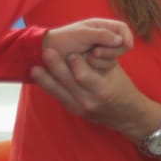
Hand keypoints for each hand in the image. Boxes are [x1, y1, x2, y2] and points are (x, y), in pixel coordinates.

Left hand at [31, 46, 156, 141]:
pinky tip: (39, 77)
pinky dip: (48, 85)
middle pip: (67, 83)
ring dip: (45, 78)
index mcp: (103, 90)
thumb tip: (90, 45)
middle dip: (56, 67)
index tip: (70, 52)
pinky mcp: (71, 109)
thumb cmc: (122, 88)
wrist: (125, 116)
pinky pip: (57, 96)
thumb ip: (103, 59)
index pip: (84, 76)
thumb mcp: (117, 72)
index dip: (76, 63)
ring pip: (57, 91)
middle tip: (47, 52)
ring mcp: (78, 107)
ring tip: (34, 68)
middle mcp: (89, 100)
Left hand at [43, 19, 132, 73]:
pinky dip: (97, 67)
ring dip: (102, 60)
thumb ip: (102, 36)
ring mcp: (99, 52)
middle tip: (94, 53)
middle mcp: (102, 39)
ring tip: (84, 58)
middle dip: (110, 51)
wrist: (45, 55)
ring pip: (113, 58)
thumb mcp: (82, 35)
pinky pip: (105, 67)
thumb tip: (121, 40)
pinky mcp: (95, 65)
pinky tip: (86, 65)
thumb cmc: (62, 40)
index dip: (127, 36)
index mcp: (101, 27)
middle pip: (120, 45)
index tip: (127, 46)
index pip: (122, 28)